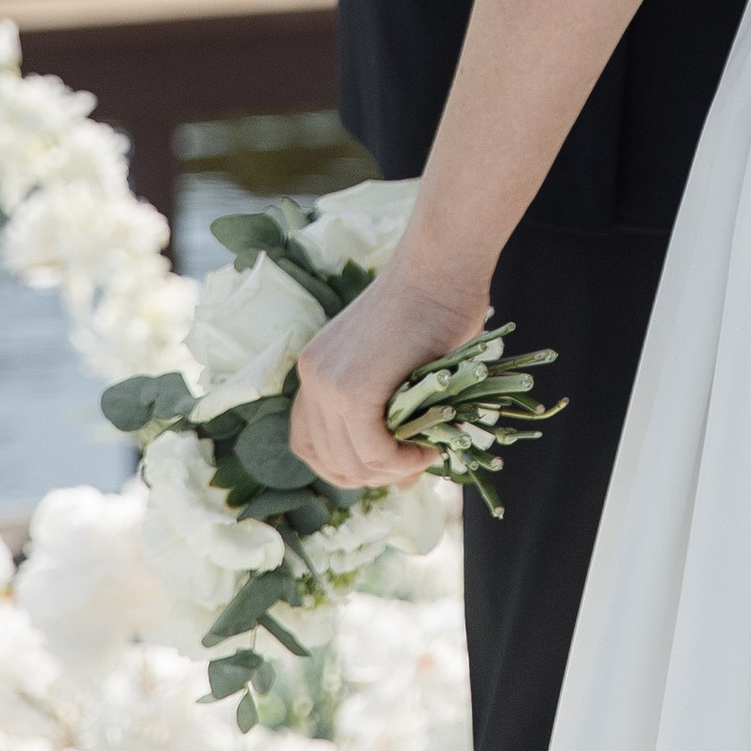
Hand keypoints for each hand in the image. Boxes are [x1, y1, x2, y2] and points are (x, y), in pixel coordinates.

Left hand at [290, 257, 489, 491]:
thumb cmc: (435, 306)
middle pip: (328, 460)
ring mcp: (328, 384)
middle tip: (413, 462)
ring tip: (427, 453)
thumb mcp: (402, 372)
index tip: (386, 463)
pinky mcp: (353, 391)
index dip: (345, 466)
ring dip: (392, 470)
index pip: (308, 443)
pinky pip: (373, 452)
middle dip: (372, 474)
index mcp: (316, 368)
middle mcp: (311, 376)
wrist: (441, 266)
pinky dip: (403, 461)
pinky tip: (427, 449)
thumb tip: (401, 483)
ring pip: (352, 463)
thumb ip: (392, 420)